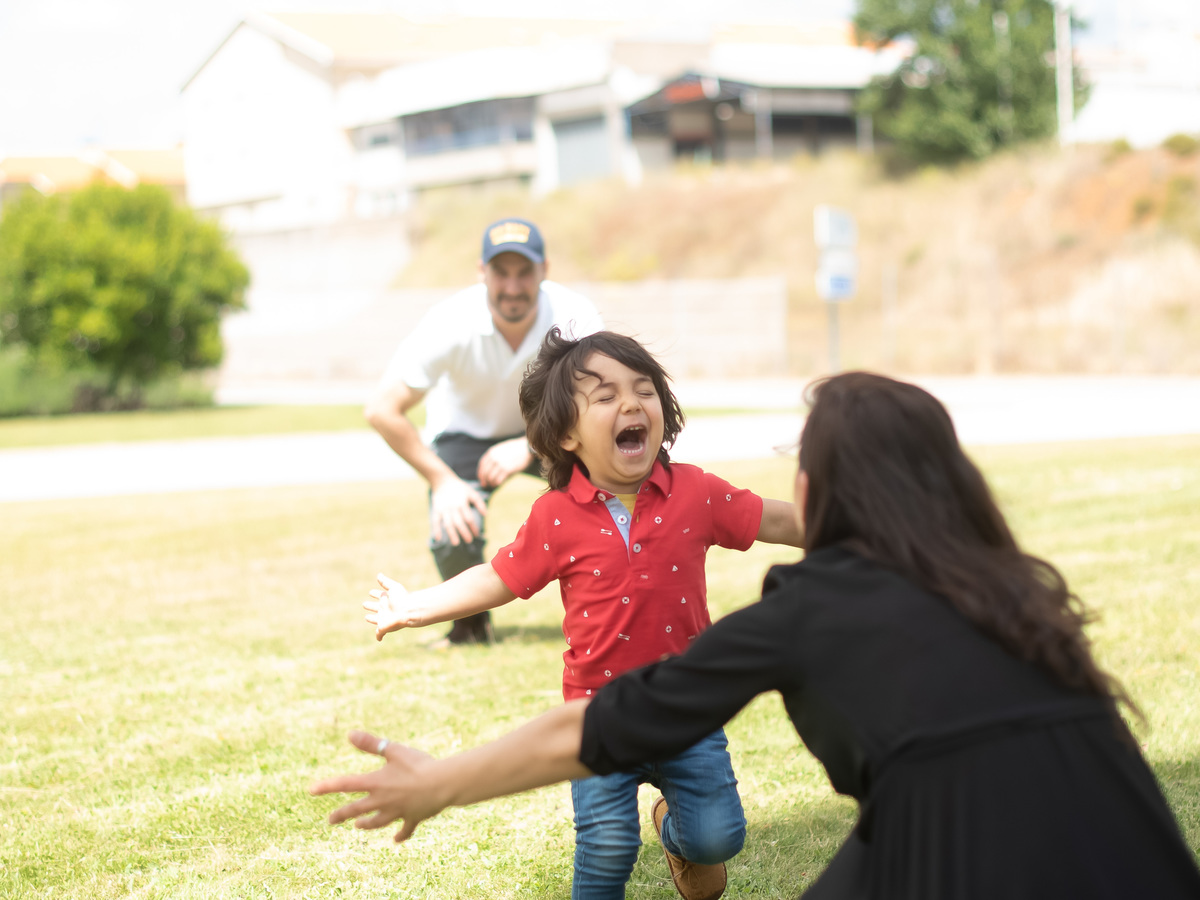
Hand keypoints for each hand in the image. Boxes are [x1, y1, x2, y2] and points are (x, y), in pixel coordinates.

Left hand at [310, 730, 440, 843]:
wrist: (442, 784)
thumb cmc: (418, 764)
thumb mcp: (394, 751)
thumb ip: (371, 744)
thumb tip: (350, 734)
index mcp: (376, 782)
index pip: (346, 784)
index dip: (327, 786)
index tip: (312, 790)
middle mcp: (382, 800)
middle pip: (357, 809)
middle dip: (342, 814)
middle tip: (331, 820)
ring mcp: (397, 811)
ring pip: (377, 822)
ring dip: (367, 825)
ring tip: (358, 826)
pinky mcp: (413, 818)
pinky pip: (405, 829)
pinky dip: (400, 835)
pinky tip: (397, 840)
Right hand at [365, 573, 413, 640]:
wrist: (409, 611)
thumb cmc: (402, 598)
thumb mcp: (393, 587)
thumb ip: (385, 582)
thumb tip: (379, 575)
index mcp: (386, 599)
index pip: (379, 595)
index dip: (375, 593)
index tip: (371, 592)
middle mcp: (384, 609)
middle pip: (375, 607)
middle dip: (370, 605)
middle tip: (364, 604)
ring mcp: (384, 618)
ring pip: (375, 619)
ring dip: (371, 618)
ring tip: (367, 617)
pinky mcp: (383, 627)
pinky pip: (379, 633)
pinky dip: (379, 636)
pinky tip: (379, 639)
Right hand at [429, 476, 486, 545]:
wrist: (442, 480)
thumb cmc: (460, 488)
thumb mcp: (471, 492)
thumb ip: (479, 503)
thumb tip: (485, 514)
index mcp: (462, 503)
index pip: (469, 518)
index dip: (473, 527)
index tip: (477, 534)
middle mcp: (453, 507)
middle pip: (459, 522)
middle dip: (464, 532)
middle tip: (469, 541)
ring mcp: (443, 509)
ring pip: (448, 523)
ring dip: (451, 534)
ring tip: (456, 543)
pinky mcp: (436, 510)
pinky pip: (435, 521)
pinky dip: (436, 529)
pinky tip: (438, 538)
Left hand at [477, 437, 532, 488]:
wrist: (526, 447)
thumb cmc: (515, 448)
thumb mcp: (501, 448)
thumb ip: (494, 456)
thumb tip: (489, 467)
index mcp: (491, 452)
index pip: (481, 465)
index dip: (480, 473)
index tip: (481, 478)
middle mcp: (494, 458)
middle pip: (485, 473)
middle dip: (484, 480)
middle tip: (485, 485)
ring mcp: (500, 464)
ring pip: (490, 478)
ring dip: (491, 483)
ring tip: (493, 484)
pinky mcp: (507, 470)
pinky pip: (498, 480)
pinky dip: (497, 484)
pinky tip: (498, 484)